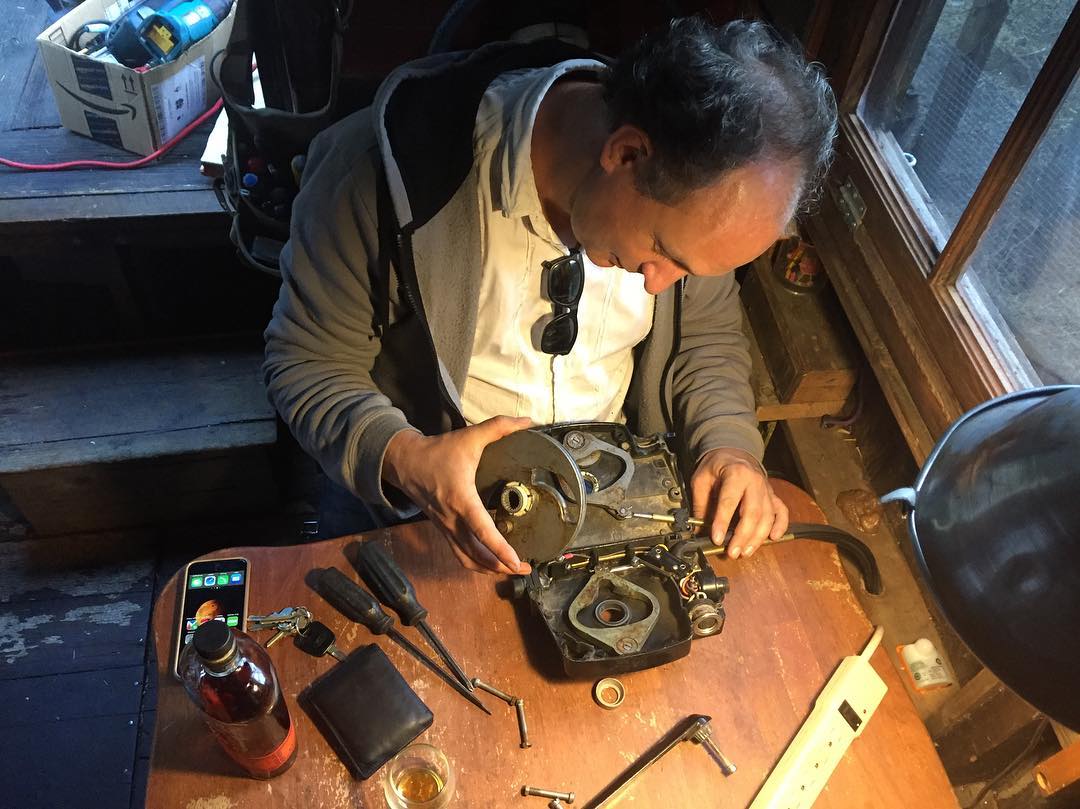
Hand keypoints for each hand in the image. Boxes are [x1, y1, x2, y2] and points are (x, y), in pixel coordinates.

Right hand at [383, 416, 533, 574]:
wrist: (405, 462)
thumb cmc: (438, 452)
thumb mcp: (469, 437)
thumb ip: (498, 427)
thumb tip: (527, 421)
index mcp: (461, 499)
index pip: (482, 530)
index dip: (499, 549)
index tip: (516, 561)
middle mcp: (452, 520)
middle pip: (476, 555)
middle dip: (501, 566)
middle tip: (525, 568)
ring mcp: (445, 528)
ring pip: (467, 559)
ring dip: (489, 569)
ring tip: (512, 569)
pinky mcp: (443, 530)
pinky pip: (459, 554)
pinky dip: (476, 564)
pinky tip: (491, 563)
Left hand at [690, 447, 788, 558]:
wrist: (733, 453)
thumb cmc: (717, 466)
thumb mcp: (701, 480)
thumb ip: (701, 504)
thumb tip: (697, 530)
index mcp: (736, 474)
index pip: (729, 501)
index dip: (723, 522)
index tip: (717, 538)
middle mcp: (755, 481)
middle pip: (753, 512)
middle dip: (743, 536)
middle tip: (732, 552)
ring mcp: (766, 490)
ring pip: (768, 517)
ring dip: (757, 538)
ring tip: (745, 552)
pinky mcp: (772, 496)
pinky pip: (781, 512)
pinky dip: (780, 526)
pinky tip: (773, 538)